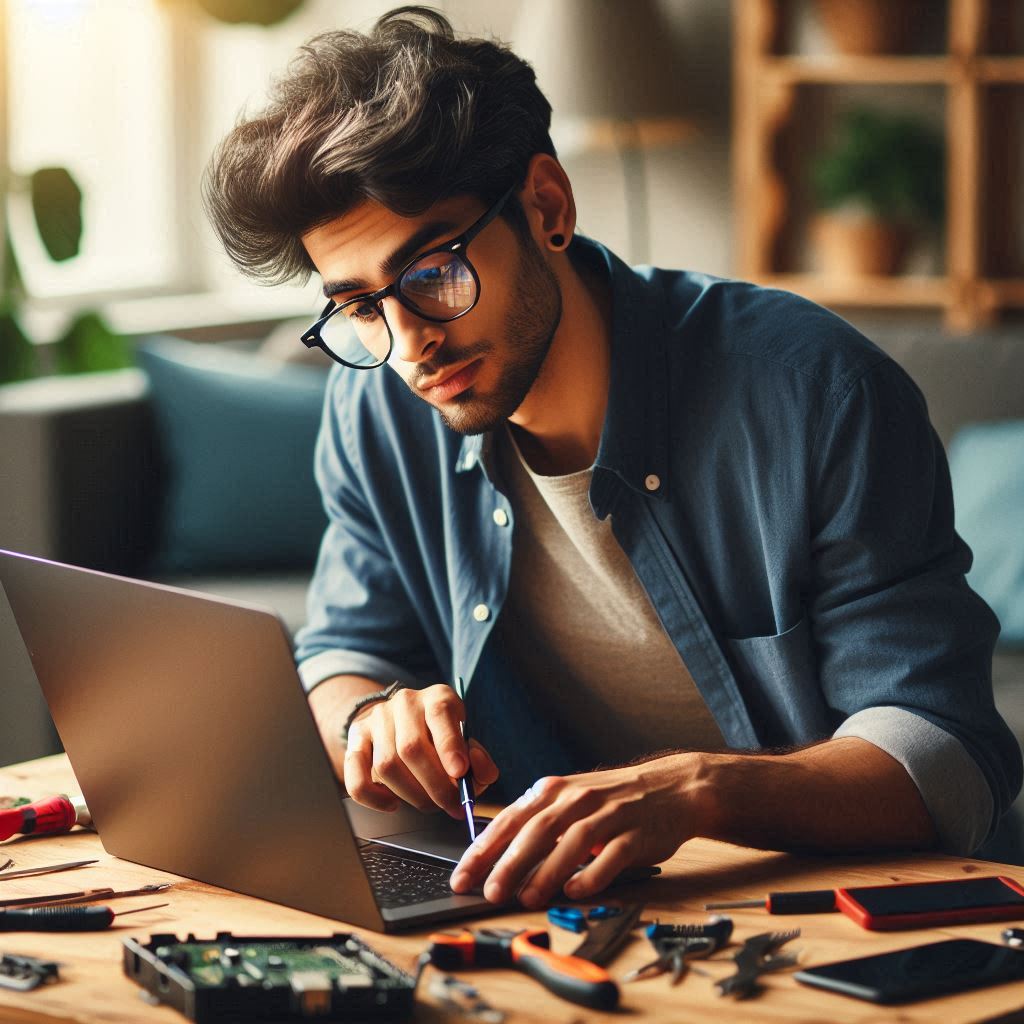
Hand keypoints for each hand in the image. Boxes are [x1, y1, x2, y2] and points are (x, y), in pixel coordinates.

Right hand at [344, 683, 498, 817]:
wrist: (403, 721)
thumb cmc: (442, 738)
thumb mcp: (467, 741)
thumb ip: (479, 760)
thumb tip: (477, 769)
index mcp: (437, 697)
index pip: (440, 714)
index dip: (450, 745)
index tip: (460, 773)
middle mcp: (405, 703)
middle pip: (412, 748)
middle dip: (435, 786)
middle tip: (451, 806)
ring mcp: (377, 719)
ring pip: (387, 765)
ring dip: (412, 794)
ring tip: (430, 803)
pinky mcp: (356, 739)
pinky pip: (356, 775)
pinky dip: (374, 797)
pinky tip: (393, 804)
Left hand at [449, 753, 703, 907]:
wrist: (671, 788)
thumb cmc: (612, 799)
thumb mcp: (569, 799)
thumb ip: (536, 823)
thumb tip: (495, 858)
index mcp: (554, 790)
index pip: (510, 820)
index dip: (483, 849)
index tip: (462, 875)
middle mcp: (578, 798)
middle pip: (536, 831)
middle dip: (509, 863)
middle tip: (489, 892)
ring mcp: (608, 815)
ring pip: (571, 842)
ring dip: (547, 872)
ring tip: (527, 897)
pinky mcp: (636, 834)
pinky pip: (611, 856)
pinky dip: (592, 874)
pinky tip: (576, 891)